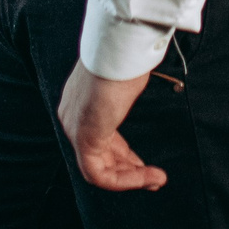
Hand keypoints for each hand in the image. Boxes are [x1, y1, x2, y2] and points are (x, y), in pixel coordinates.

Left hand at [57, 62, 163, 191]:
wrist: (119, 48)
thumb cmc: (125, 56)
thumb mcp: (125, 78)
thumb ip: (124, 92)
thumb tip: (137, 90)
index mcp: (80, 99)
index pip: (100, 137)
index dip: (122, 154)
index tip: (143, 163)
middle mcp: (72, 115)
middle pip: (98, 155)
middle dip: (127, 170)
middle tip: (153, 178)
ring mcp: (75, 128)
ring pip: (98, 169)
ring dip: (130, 179)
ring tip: (156, 180)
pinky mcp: (84, 138)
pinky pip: (100, 174)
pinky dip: (125, 180)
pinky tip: (148, 176)